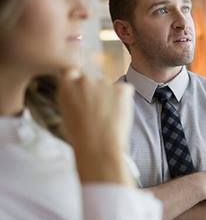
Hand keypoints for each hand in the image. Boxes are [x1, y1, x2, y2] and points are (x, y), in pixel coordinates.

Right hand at [57, 69, 134, 185]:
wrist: (98, 147)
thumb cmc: (80, 137)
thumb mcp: (65, 115)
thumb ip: (72, 100)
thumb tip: (79, 97)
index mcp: (66, 85)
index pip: (73, 73)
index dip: (79, 83)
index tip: (83, 94)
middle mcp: (84, 80)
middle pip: (93, 79)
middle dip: (97, 91)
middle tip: (99, 111)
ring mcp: (104, 83)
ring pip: (110, 86)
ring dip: (111, 97)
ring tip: (108, 117)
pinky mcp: (121, 89)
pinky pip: (126, 90)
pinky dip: (125, 99)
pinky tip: (119, 114)